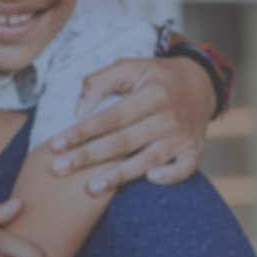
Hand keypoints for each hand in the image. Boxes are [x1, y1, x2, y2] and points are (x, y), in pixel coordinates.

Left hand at [46, 57, 213, 195]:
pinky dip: (169, 176)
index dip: (82, 131)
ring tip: (90, 188)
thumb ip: (100, 82)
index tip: (55, 145)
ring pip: (148, 159)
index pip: (110, 116)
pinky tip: (149, 179)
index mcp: (152, 93)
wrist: (201, 84)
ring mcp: (182, 136)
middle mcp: (168, 116)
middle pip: (124, 141)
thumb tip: (78, 112)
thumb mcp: (130, 67)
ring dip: (119, 175)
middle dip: (89, 156)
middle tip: (59, 169)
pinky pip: (184, 169)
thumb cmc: (156, 78)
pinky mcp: (194, 150)